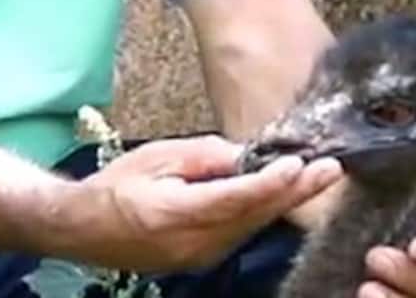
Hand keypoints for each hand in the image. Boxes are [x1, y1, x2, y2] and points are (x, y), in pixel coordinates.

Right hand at [62, 136, 342, 274]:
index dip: (269, 184)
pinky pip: (240, 234)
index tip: (299, 165)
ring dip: (285, 203)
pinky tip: (285, 194)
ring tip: (320, 178)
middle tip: (332, 169)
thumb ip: (204, 156)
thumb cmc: (117, 185)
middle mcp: (192, 244)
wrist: (82, 229)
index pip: (233, 199)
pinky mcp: (201, 259)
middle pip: (253, 217)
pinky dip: (263, 213)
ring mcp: (198, 257)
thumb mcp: (157, 157)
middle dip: (296, 193)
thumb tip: (245, 155)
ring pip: (251, 228)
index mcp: (174, 215)